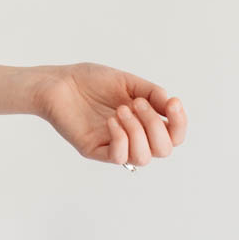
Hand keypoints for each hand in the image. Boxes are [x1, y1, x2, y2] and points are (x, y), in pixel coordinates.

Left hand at [33, 62, 186, 167]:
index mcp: (143, 122)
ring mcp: (113, 144)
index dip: (179, 123)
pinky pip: (118, 157)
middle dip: (156, 125)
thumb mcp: (127, 82)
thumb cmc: (90, 81)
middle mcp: (132, 136)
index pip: (174, 135)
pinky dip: (120, 138)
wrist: (58, 82)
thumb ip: (152, 93)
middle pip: (164, 150)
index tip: (172, 103)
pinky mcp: (94, 149)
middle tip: (137, 103)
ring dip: (138, 131)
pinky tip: (110, 120)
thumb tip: (171, 105)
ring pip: (143, 158)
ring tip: (121, 110)